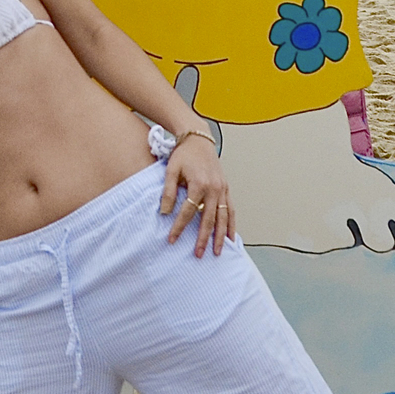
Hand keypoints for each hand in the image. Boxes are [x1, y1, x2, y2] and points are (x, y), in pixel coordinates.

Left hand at [160, 133, 231, 256]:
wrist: (198, 139)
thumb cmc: (183, 154)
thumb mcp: (171, 170)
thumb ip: (168, 192)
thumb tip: (163, 212)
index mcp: (198, 183)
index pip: (187, 211)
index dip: (179, 227)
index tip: (172, 240)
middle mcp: (213, 188)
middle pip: (208, 219)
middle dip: (203, 238)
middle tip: (198, 254)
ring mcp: (222, 189)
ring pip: (223, 217)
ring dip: (220, 236)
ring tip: (216, 252)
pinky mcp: (226, 188)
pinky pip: (230, 210)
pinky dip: (231, 224)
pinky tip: (230, 237)